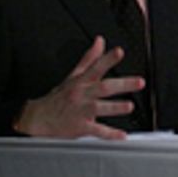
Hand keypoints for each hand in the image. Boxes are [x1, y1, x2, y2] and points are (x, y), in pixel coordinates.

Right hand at [12, 36, 144, 139]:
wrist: (38, 119)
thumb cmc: (59, 97)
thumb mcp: (73, 75)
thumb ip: (90, 58)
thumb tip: (101, 41)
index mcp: (82, 82)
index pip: (96, 67)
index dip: (108, 59)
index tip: (119, 52)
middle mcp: (82, 95)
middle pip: (103, 88)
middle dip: (122, 84)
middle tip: (140, 82)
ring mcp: (81, 111)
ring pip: (99, 108)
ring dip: (115, 107)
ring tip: (130, 107)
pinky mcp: (80, 127)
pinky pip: (96, 131)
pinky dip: (109, 134)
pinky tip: (121, 135)